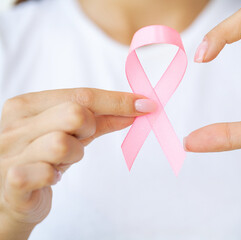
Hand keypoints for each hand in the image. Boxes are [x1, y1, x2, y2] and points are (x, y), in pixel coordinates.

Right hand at [0, 88, 155, 239]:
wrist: (13, 197)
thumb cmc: (44, 158)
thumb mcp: (71, 133)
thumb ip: (101, 119)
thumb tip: (137, 108)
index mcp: (26, 106)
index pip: (80, 95)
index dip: (116, 100)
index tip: (144, 104)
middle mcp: (14, 125)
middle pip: (75, 114)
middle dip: (89, 128)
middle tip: (79, 139)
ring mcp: (10, 153)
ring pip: (63, 143)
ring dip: (73, 154)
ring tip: (62, 162)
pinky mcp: (13, 181)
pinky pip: (47, 173)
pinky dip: (56, 175)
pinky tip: (51, 178)